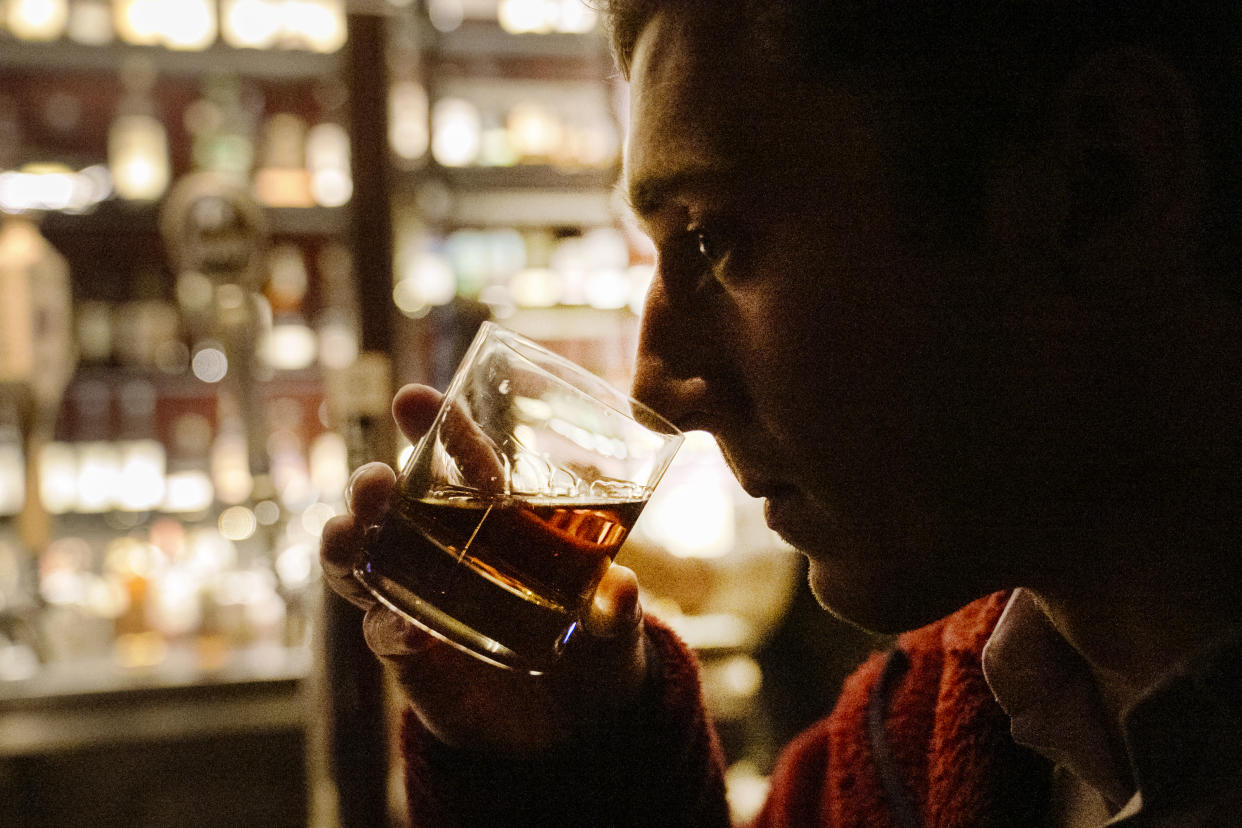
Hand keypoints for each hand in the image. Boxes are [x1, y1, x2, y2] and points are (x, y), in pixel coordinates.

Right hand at [319, 384, 650, 756]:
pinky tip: (401, 628)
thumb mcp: (614, 630)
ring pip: (367, 561)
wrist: (571, 730)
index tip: (413, 401)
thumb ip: (614, 611)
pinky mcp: (410, 653)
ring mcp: (422, 599)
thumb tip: (621, 589)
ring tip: (348, 532)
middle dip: (375, 485)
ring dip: (352, 543)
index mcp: (500, 521)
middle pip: (397, 504)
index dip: (438, 429)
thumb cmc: (596, 652)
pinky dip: (387, 625)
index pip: (464, 462)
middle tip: (376, 480)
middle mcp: (450, 550)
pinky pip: (384, 632)